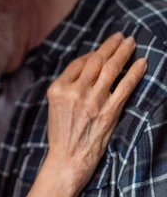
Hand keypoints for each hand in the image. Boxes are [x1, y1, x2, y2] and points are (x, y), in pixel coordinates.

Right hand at [46, 32, 146, 190]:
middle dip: (110, 45)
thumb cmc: (62, 134)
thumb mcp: (56, 106)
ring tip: (131, 42)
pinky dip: (134, 73)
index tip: (103, 50)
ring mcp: (93, 101)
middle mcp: (75, 92)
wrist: (68, 160)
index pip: (79, 63)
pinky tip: (141, 62)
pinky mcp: (109, 112)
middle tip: (121, 36)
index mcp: (58, 89)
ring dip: (123, 52)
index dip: (93, 53)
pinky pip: (125, 87)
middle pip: (96, 60)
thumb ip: (69, 86)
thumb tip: (90, 67)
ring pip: (111, 69)